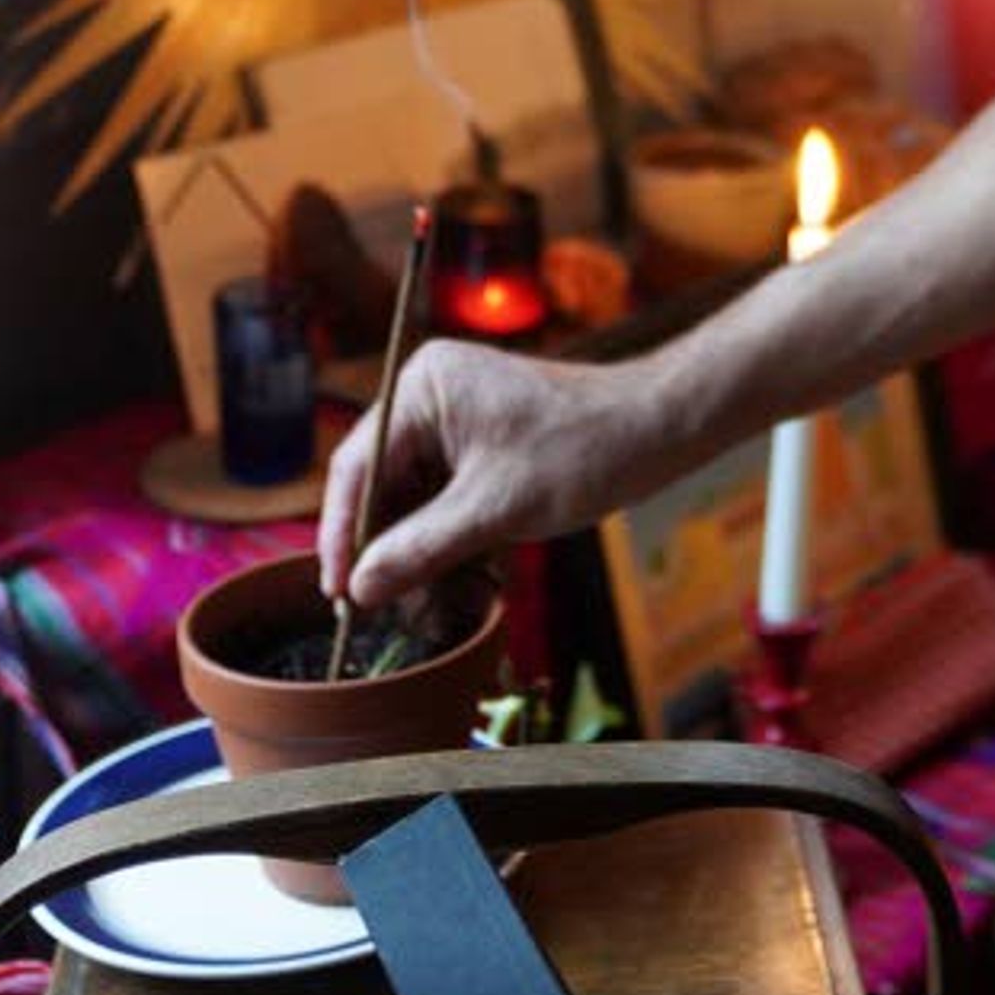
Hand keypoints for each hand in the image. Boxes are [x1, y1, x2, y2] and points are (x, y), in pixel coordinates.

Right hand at [316, 342, 661, 609]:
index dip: (340, 533)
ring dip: (411, 546)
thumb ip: (419, 549)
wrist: (659, 429)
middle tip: (370, 607)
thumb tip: (359, 588)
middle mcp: (429, 394)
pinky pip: (441, 493)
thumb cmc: (583, 451)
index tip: (335, 590)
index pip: (355, 466)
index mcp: (422, 387)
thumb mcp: (493, 510)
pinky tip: (443, 579)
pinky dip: (441, 535)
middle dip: (379, 545)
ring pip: (409, 493)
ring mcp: (455, 417)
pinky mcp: (480, 442)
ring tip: (409, 602)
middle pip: (378, 481)